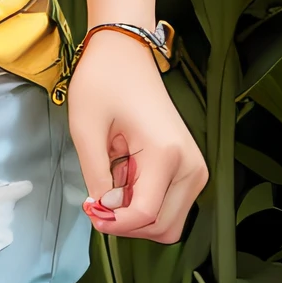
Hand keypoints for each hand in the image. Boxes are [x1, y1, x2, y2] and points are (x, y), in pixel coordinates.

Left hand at [67, 32, 207, 245]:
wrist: (126, 54)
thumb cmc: (103, 83)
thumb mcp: (86, 131)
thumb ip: (96, 177)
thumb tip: (105, 210)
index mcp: (167, 154)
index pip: (145, 215)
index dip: (113, 223)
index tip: (90, 209)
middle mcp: (191, 166)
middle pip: (162, 228)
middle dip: (126, 223)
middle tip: (98, 196)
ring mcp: (195, 168)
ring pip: (167, 222)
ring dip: (136, 214)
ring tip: (114, 179)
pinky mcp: (190, 169)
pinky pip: (168, 205)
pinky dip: (144, 202)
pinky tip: (126, 175)